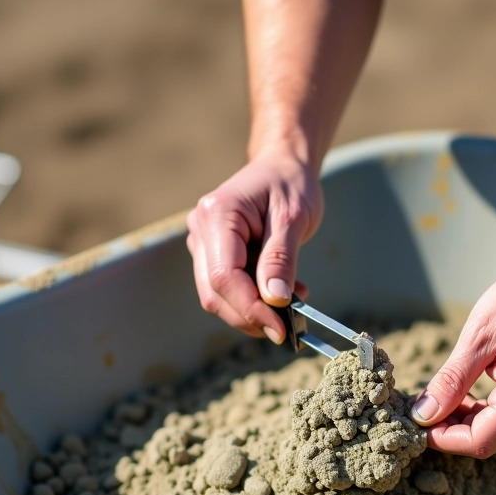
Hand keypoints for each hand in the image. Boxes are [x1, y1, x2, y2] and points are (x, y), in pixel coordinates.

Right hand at [186, 154, 321, 341]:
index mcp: (218, 214)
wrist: (283, 167)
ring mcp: (203, 243)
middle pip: (215, 292)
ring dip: (255, 310)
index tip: (280, 328)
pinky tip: (284, 293)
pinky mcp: (213, 255)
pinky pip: (229, 288)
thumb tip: (275, 300)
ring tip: (294, 301)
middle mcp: (201, 229)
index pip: (223, 276)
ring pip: (219, 296)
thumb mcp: (294, 218)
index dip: (250, 308)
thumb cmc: (290, 184)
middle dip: (251, 316)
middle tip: (289, 326)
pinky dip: (255, 300)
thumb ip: (281, 259)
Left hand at [410, 257, 495, 457]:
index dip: (442, 439)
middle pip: (488, 442)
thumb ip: (451, 381)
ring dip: (467, 424)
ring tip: (442, 398)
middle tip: (423, 409)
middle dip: (451, 432)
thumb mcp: (479, 336)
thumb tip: (423, 414)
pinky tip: (466, 396)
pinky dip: (485, 415)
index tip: (416, 422)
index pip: (478, 440)